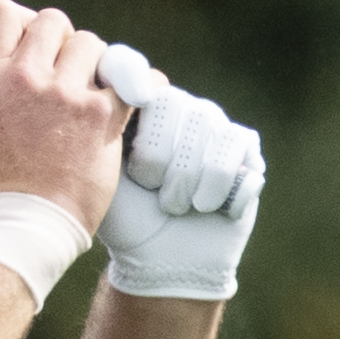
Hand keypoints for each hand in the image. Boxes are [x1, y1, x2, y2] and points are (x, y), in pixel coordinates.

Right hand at [0, 0, 127, 237]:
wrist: (32, 219)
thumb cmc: (9, 175)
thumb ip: (4, 79)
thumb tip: (26, 46)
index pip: (3, 12)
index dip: (23, 22)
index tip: (33, 43)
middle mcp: (23, 79)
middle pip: (53, 20)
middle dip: (63, 42)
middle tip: (66, 73)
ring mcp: (64, 94)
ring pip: (92, 43)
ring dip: (95, 64)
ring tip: (89, 96)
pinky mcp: (101, 112)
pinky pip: (133, 76)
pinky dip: (139, 84)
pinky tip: (134, 97)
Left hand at [93, 46, 265, 301]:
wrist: (161, 260)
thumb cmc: (125, 219)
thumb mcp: (99, 174)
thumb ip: (97, 131)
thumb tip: (93, 88)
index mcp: (143, 109)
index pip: (142, 78)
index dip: (136, 86)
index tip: (130, 108)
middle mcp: (182, 110)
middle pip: (177, 105)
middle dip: (159, 156)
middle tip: (150, 188)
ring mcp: (216, 128)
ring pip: (209, 131)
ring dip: (187, 181)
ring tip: (174, 205)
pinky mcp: (246, 151)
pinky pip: (237, 151)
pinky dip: (218, 189)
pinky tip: (206, 207)